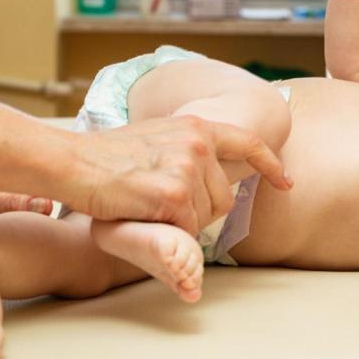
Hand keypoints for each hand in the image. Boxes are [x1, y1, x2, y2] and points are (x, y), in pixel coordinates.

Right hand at [69, 116, 291, 233]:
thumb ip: (187, 150)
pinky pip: (186, 229)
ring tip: (148, 204)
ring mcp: (187, 167)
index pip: (248, 142)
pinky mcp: (173, 194)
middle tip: (161, 202)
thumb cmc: (107, 157)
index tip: (285, 182)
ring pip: (206, 217)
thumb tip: (210, 173)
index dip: (270, 164)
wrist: (72, 162)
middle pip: (224, 198)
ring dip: (182, 222)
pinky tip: (143, 213)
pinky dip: (168, 232)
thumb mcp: (158, 138)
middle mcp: (198, 143)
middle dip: (201, 211)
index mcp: (196, 126)